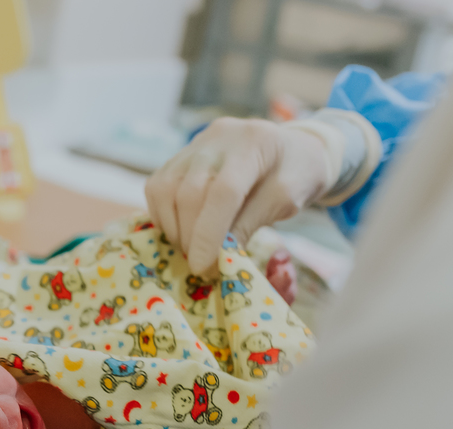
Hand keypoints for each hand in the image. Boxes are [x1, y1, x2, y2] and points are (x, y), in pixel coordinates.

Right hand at [146, 118, 327, 275]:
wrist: (290, 149)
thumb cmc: (295, 175)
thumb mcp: (284, 201)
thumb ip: (249, 224)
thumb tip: (215, 257)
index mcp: (254, 143)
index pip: (223, 191)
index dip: (209, 234)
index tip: (203, 267)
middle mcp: (219, 137)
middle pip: (189, 192)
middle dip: (191, 237)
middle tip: (202, 267)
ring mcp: (195, 144)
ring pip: (165, 189)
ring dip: (174, 229)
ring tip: (192, 250)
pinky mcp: (179, 156)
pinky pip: (157, 188)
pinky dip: (164, 217)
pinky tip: (182, 232)